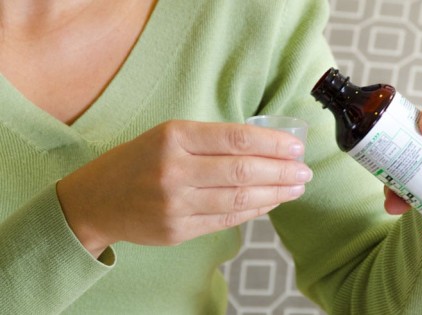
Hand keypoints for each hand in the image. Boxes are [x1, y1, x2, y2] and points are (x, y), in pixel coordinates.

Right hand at [57, 120, 311, 257]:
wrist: (97, 200)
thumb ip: (211, 140)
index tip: (296, 146)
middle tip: (304, 171)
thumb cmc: (138, 160)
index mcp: (174, 137)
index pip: (236, 139)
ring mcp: (175, 205)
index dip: (273, 143)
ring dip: (275, 193)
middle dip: (281, 171)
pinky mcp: (178, 231)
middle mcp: (174, 171)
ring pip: (239, 198)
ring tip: (295, 188)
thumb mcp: (168, 135)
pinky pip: (227, 219)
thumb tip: (264, 147)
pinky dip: (254, 210)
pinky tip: (270, 202)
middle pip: (243, 171)